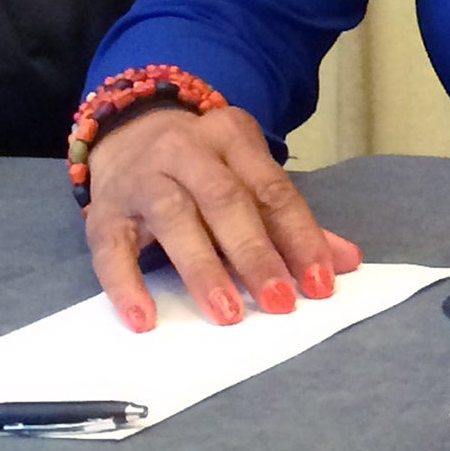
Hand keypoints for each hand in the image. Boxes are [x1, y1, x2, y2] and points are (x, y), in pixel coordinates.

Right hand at [82, 104, 361, 331]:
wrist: (128, 132)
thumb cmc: (202, 166)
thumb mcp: (247, 175)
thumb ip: (291, 220)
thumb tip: (345, 262)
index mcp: (232, 136)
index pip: (272, 189)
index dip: (299, 237)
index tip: (320, 282)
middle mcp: (186, 151)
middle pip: (225, 200)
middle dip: (255, 254)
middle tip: (279, 302)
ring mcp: (142, 178)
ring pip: (174, 218)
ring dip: (204, 269)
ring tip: (228, 314)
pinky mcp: (104, 211)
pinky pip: (112, 248)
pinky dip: (127, 285)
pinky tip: (145, 318)